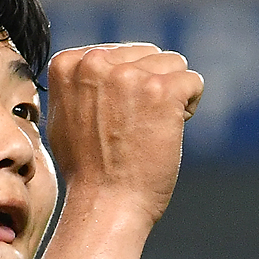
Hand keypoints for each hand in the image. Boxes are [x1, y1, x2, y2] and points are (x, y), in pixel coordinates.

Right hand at [46, 43, 202, 225]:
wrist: (104, 205)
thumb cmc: (87, 171)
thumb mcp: (66, 117)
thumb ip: (81, 84)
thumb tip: (96, 64)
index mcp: (67, 65)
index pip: (119, 54)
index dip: (126, 88)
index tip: (112, 121)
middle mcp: (95, 63)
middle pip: (148, 56)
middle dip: (150, 87)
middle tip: (133, 130)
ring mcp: (129, 76)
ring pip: (173, 65)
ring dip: (170, 96)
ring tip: (148, 132)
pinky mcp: (162, 90)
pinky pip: (193, 82)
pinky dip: (188, 108)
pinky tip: (167, 134)